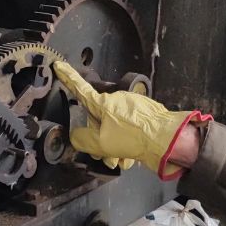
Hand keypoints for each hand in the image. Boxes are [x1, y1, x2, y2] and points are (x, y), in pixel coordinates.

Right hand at [53, 61, 208, 179]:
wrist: (166, 140)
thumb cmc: (134, 137)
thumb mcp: (100, 143)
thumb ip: (83, 139)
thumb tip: (76, 136)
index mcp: (103, 103)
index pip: (80, 89)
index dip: (68, 78)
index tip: (59, 65)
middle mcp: (118, 101)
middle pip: (99, 120)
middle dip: (99, 139)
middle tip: (103, 155)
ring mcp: (133, 107)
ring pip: (116, 128)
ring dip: (115, 147)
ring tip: (121, 160)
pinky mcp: (146, 115)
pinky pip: (131, 130)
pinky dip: (129, 144)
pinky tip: (132, 158)